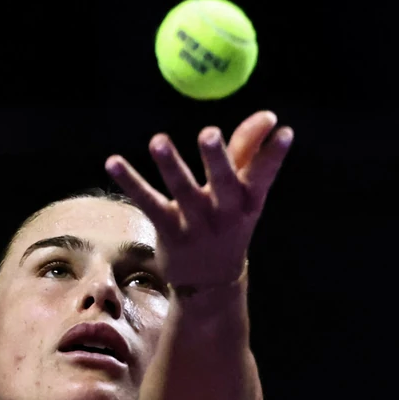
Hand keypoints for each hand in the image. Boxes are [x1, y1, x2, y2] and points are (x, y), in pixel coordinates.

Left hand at [105, 110, 293, 288]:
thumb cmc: (229, 223)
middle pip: (223, 183)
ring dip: (171, 165)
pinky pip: (148, 203)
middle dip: (217, 159)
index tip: (285, 131)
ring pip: (183, 191)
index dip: (274, 154)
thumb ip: (249, 152)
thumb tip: (269, 116)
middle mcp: (225, 213)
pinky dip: (130, 181)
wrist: (210, 283)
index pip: (264, 175)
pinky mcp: (169, 230)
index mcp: (248, 201)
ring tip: (158, 140)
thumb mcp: (243, 195)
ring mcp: (196, 224)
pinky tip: (113, 162)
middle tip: (210, 133)